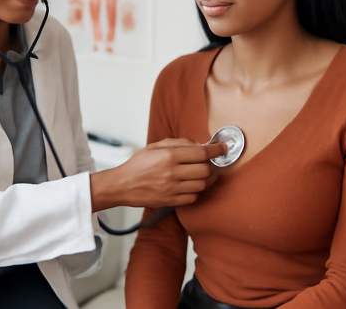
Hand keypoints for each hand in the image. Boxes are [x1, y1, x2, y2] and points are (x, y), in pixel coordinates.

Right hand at [90, 138, 225, 211]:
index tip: (222, 148)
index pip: (201, 153)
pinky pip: (193, 197)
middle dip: (208, 165)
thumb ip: (179, 143)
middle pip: (205, 170)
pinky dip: (194, 191)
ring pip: (202, 184)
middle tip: (204, 162)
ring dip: (202, 178)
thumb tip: (200, 144)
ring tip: (195, 174)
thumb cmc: (138, 164)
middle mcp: (172, 172)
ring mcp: (172, 189)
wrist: (122, 185)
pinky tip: (187, 185)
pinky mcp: (171, 201)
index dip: (216, 150)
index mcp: (169, 156)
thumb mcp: (155, 146)